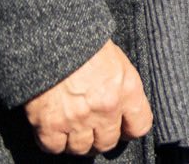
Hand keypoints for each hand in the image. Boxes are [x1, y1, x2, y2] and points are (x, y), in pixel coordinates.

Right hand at [23, 40, 151, 154]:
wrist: (51, 39)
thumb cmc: (86, 45)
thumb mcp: (118, 61)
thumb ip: (123, 88)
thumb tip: (123, 110)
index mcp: (127, 90)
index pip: (140, 126)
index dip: (129, 130)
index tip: (122, 128)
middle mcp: (105, 108)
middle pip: (107, 143)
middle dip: (101, 138)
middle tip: (93, 129)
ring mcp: (77, 119)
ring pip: (81, 149)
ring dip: (77, 143)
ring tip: (73, 130)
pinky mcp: (49, 124)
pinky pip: (54, 148)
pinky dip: (53, 143)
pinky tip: (54, 130)